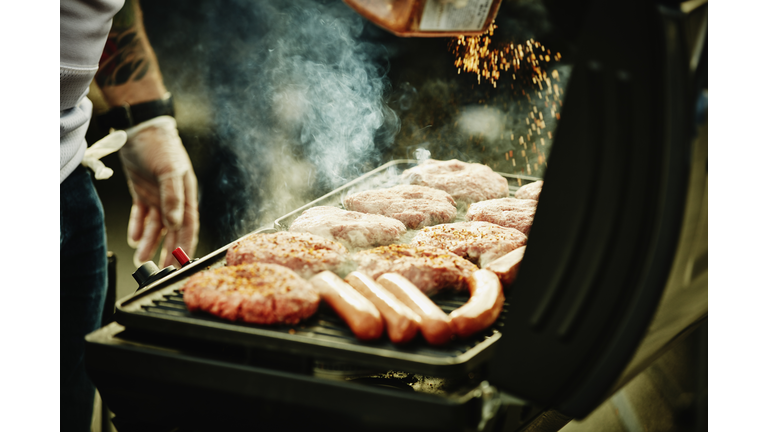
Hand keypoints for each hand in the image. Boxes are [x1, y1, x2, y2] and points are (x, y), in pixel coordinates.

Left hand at [120, 116, 198, 267]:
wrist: (140, 129)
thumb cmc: (161, 146)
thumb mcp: (170, 170)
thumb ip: (173, 197)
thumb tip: (174, 223)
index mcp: (186, 195)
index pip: (188, 226)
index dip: (186, 245)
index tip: (182, 262)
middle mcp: (174, 199)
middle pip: (173, 231)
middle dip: (168, 251)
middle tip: (161, 270)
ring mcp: (158, 197)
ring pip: (156, 227)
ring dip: (150, 243)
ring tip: (142, 259)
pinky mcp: (142, 193)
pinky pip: (141, 215)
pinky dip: (138, 228)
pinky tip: (134, 239)